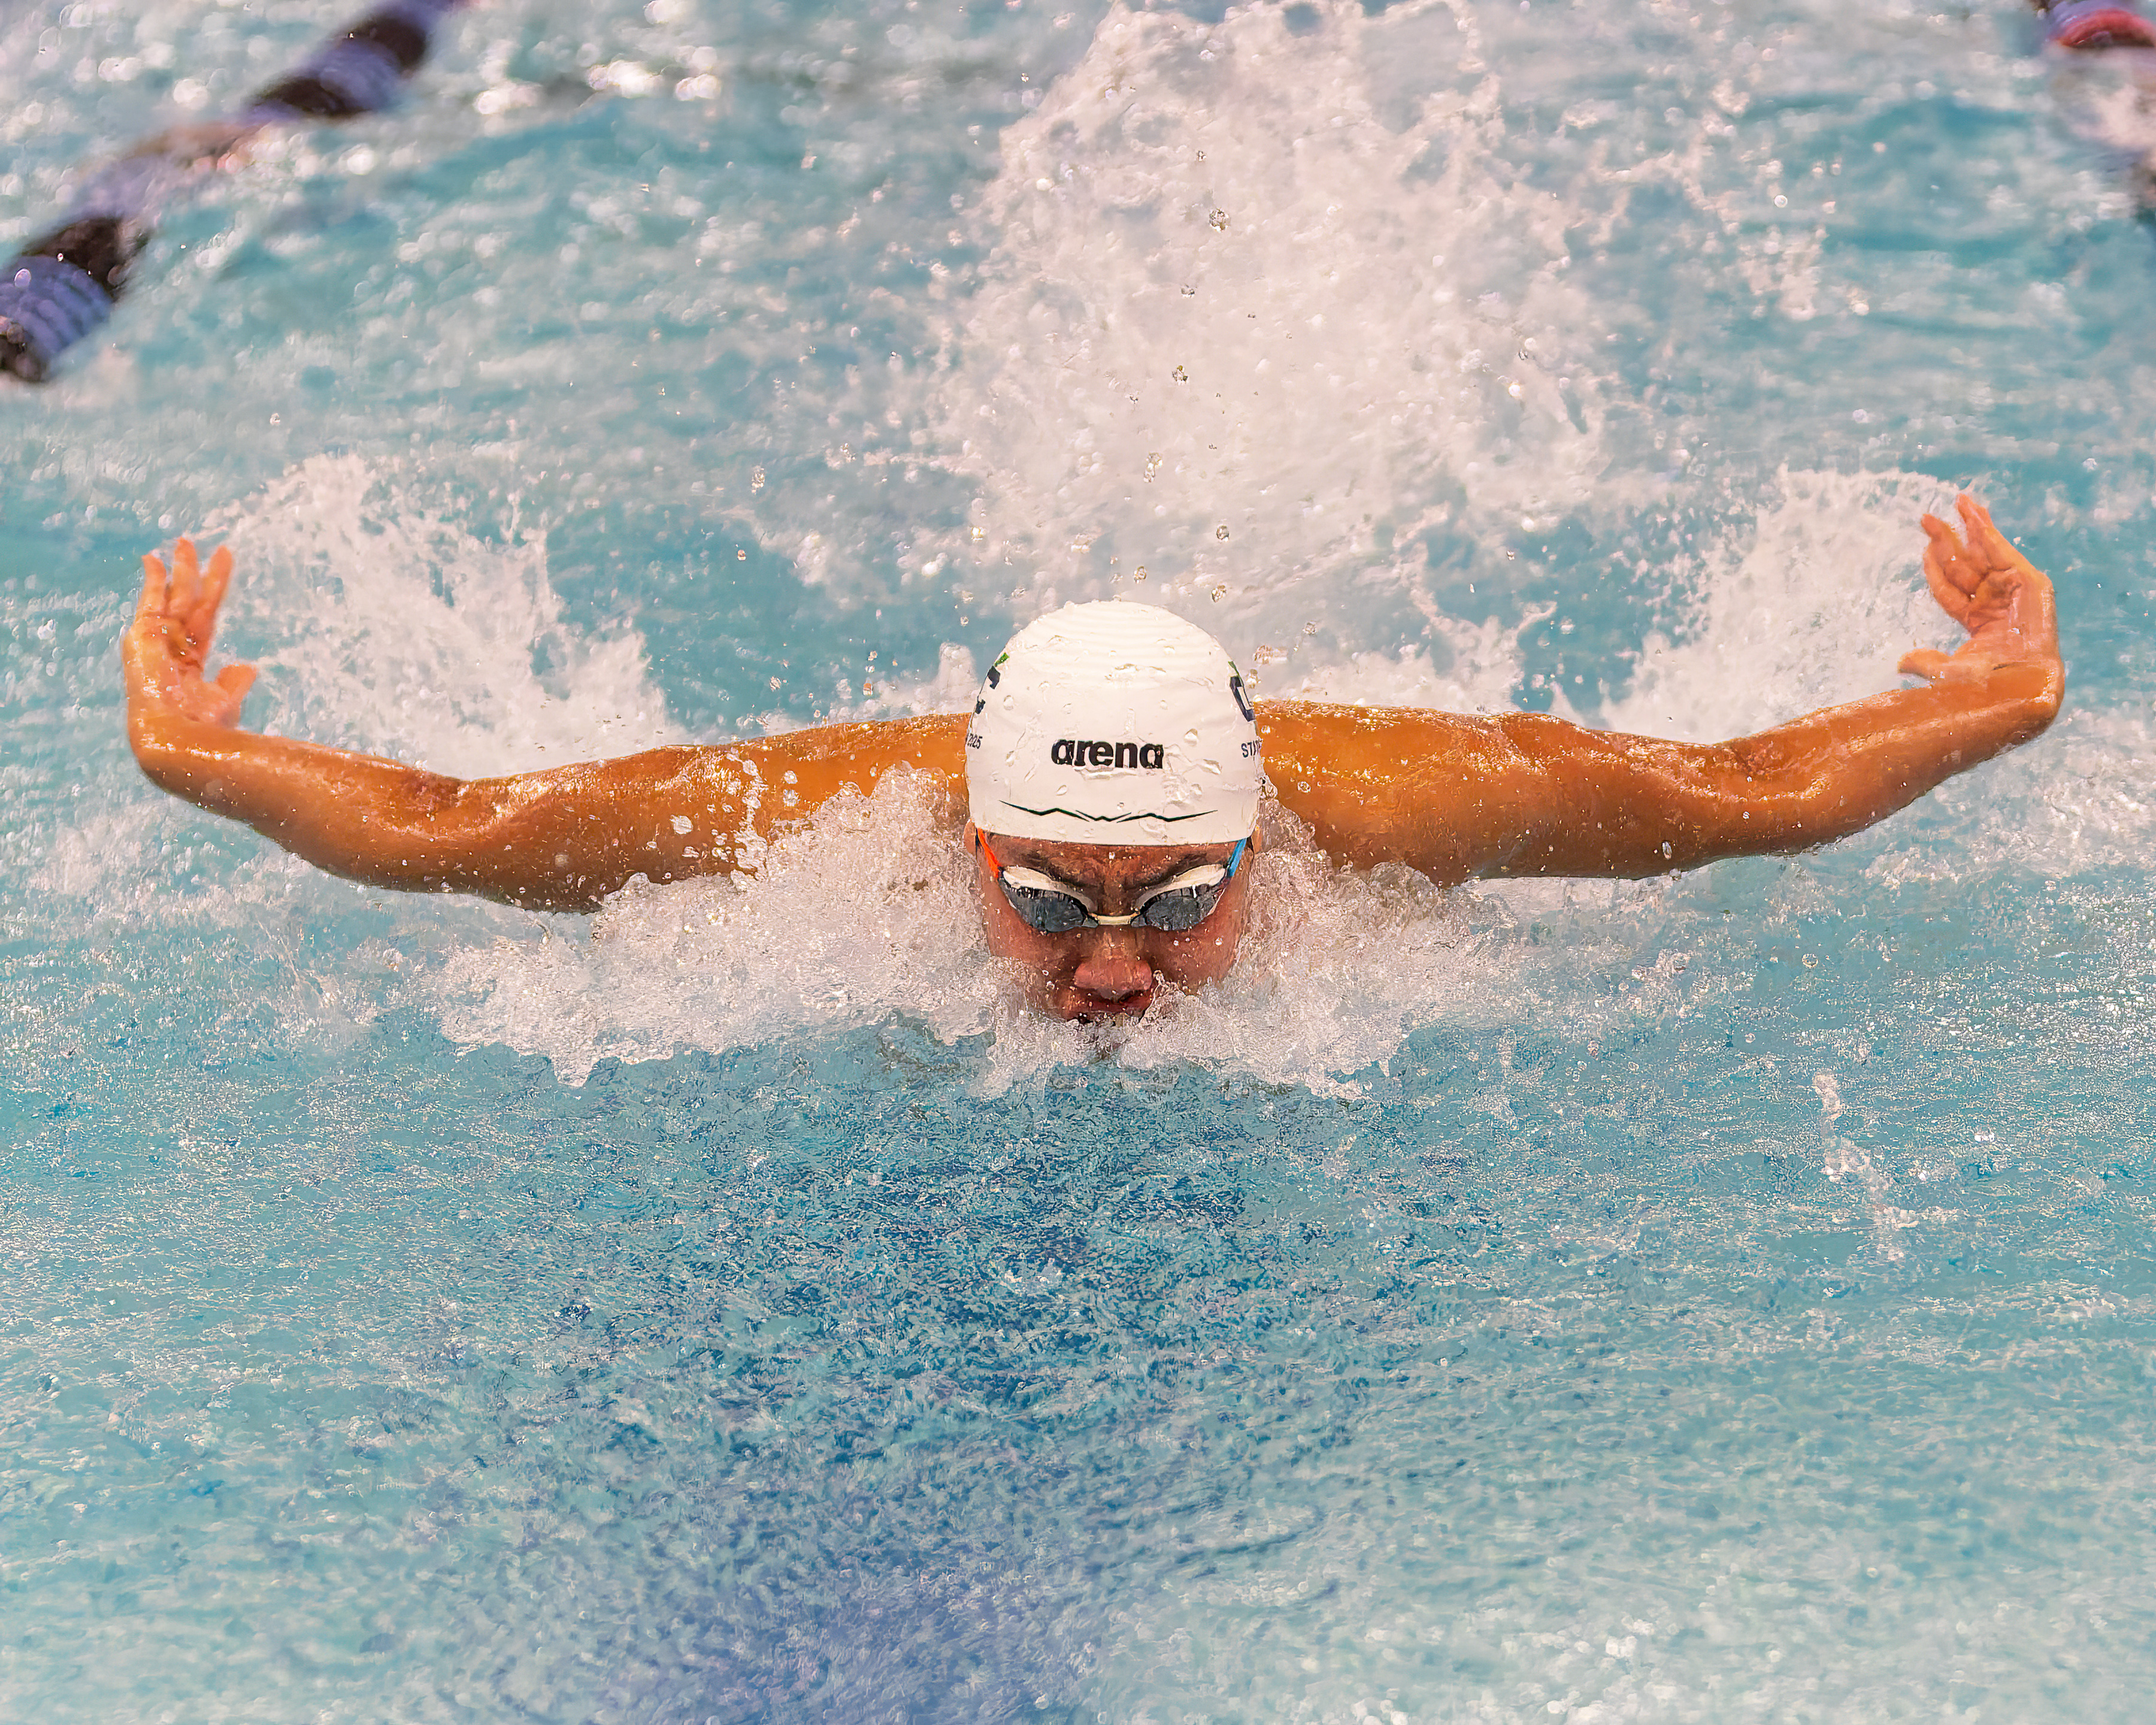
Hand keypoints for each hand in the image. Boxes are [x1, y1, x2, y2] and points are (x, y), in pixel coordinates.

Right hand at [124, 537, 256, 728]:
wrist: (177, 735)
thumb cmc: (203, 726)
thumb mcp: (225, 701)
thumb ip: (232, 683)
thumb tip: (248, 667)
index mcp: (189, 662)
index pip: (205, 618)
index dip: (213, 592)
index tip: (222, 566)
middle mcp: (171, 648)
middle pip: (188, 601)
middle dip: (193, 573)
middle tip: (196, 544)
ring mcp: (156, 641)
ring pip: (174, 596)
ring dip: (179, 569)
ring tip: (186, 541)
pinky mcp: (143, 635)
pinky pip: (149, 601)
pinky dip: (151, 580)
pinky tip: (153, 559)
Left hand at [1898, 495, 2062, 689]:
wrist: (2022, 687)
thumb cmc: (1989, 687)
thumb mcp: (1948, 672)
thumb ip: (1926, 662)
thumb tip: (1900, 664)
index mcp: (1977, 620)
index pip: (1949, 589)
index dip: (1935, 568)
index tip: (1922, 548)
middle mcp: (1993, 601)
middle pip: (1964, 565)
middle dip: (1946, 540)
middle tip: (1925, 518)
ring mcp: (2012, 591)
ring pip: (1984, 553)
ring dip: (1971, 525)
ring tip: (1959, 500)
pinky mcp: (2029, 582)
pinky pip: (2002, 551)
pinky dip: (1988, 531)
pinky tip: (1974, 513)